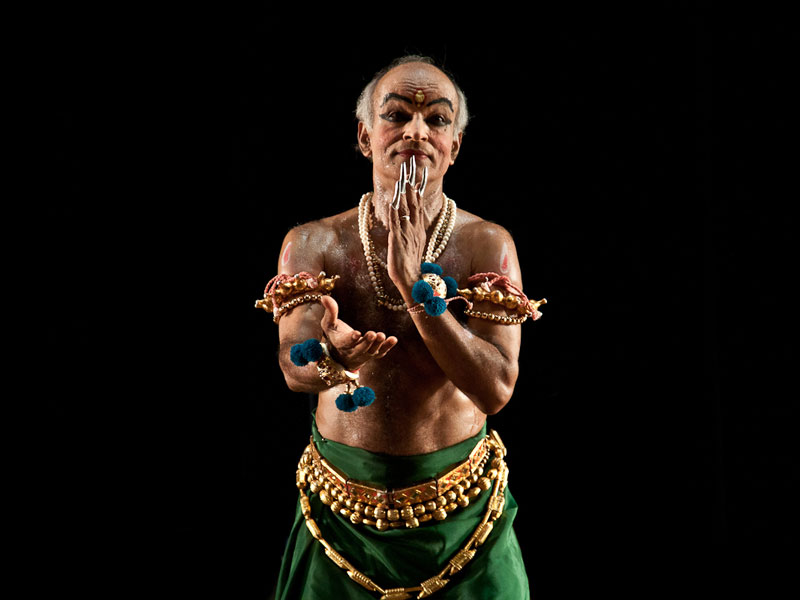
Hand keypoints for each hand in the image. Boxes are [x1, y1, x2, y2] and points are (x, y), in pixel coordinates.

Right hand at [319, 295, 397, 369]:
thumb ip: (329, 311)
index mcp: (340, 344)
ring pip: (371, 351)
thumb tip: (324, 297)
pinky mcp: (374, 354)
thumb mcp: (329, 323)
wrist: (342, 353)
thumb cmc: (335, 333)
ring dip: (378, 344)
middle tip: (373, 333)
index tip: (357, 333)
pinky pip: (381, 352)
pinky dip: (387, 347)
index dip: (351, 338)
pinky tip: (393, 339)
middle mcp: (352, 351)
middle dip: (367, 342)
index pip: (345, 342)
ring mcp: (364, 354)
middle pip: (360, 349)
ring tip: (382, 335)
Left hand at [386, 156, 428, 291]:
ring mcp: (407, 234)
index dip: (418, 185)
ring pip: (406, 210)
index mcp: (418, 228)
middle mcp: (414, 228)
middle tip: (411, 165)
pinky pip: (396, 225)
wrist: (411, 281)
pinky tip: (392, 203)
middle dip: (412, 182)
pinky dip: (394, 213)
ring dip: (404, 194)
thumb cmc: (409, 264)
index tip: (418, 170)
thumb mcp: (413, 242)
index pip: (418, 202)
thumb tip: (407, 217)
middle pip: (414, 201)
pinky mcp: (398, 242)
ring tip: (403, 179)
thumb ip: (411, 228)